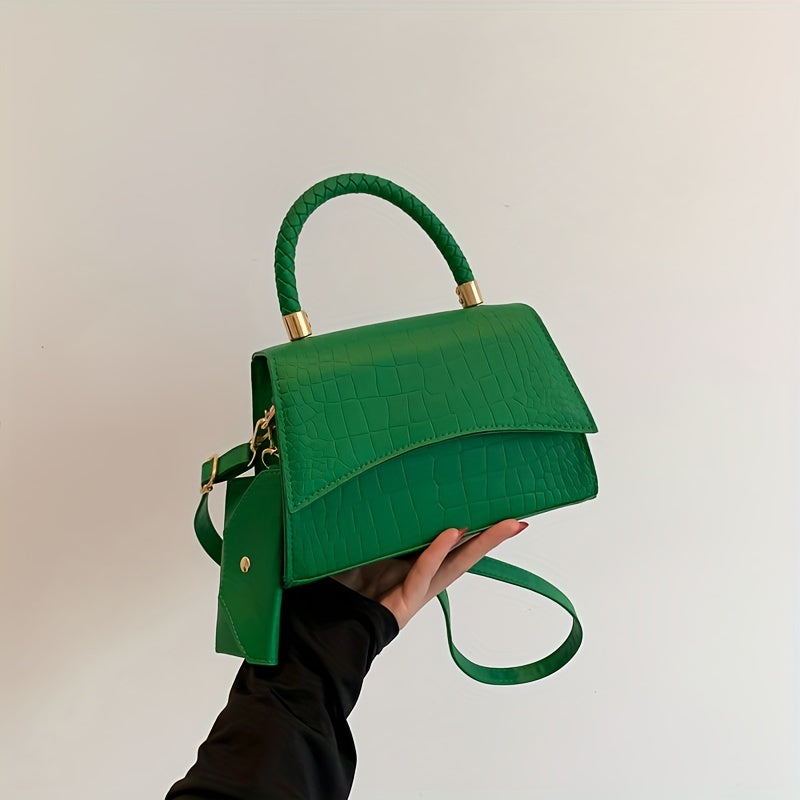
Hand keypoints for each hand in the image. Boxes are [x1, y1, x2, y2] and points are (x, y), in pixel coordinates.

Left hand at [331, 519, 528, 628]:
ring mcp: (416, 588)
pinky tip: (452, 533)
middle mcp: (421, 573)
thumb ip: (379, 523)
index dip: (472, 525)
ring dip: (480, 542)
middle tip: (519, 520)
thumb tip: (383, 484)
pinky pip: (423, 572)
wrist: (325, 621)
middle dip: (492, 536)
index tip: (496, 508)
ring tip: (505, 525)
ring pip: (455, 563)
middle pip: (464, 551)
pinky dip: (436, 552)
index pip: (450, 539)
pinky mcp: (406, 601)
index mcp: (413, 559)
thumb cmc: (340, 579)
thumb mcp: (364, 543)